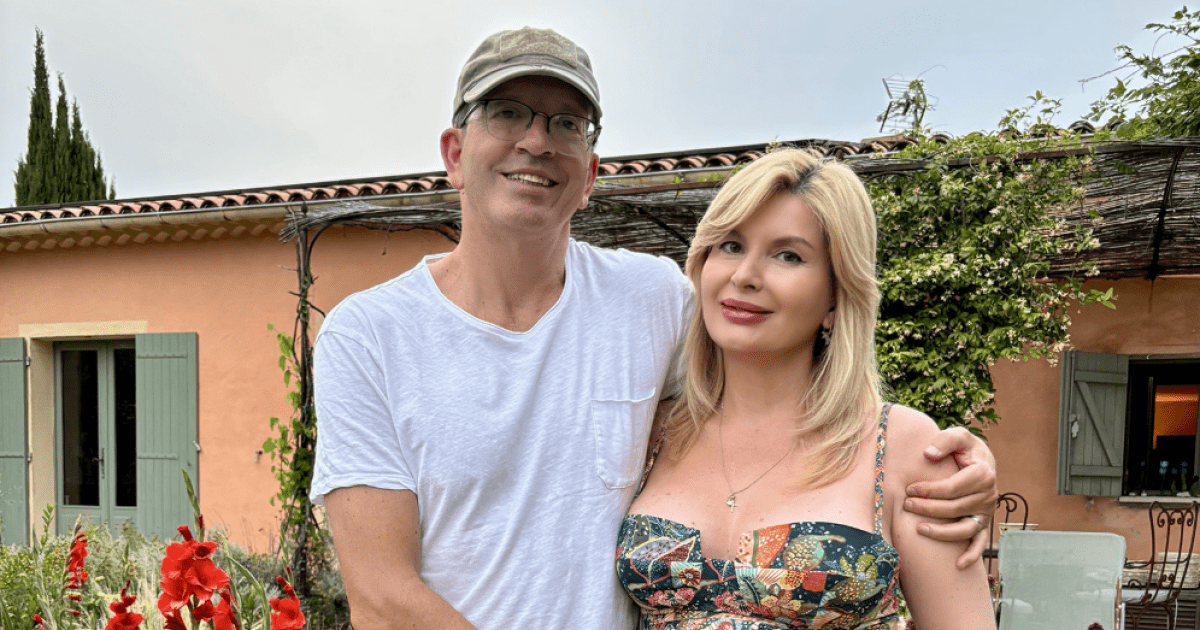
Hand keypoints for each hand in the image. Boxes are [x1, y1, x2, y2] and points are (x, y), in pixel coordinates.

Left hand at [904, 426, 997, 568]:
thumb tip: (928, 454)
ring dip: (942, 533)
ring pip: (965, 529)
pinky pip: (980, 543)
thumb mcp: (958, 435)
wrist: (979, 459)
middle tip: (906, 505)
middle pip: (955, 509)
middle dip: (927, 508)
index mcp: (983, 473)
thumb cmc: (964, 448)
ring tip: (919, 529)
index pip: (952, 488)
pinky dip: (972, 555)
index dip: (929, 490)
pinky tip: (958, 565)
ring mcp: (987, 512)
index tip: (909, 489)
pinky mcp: (984, 523)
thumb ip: (944, 441)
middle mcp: (989, 495)